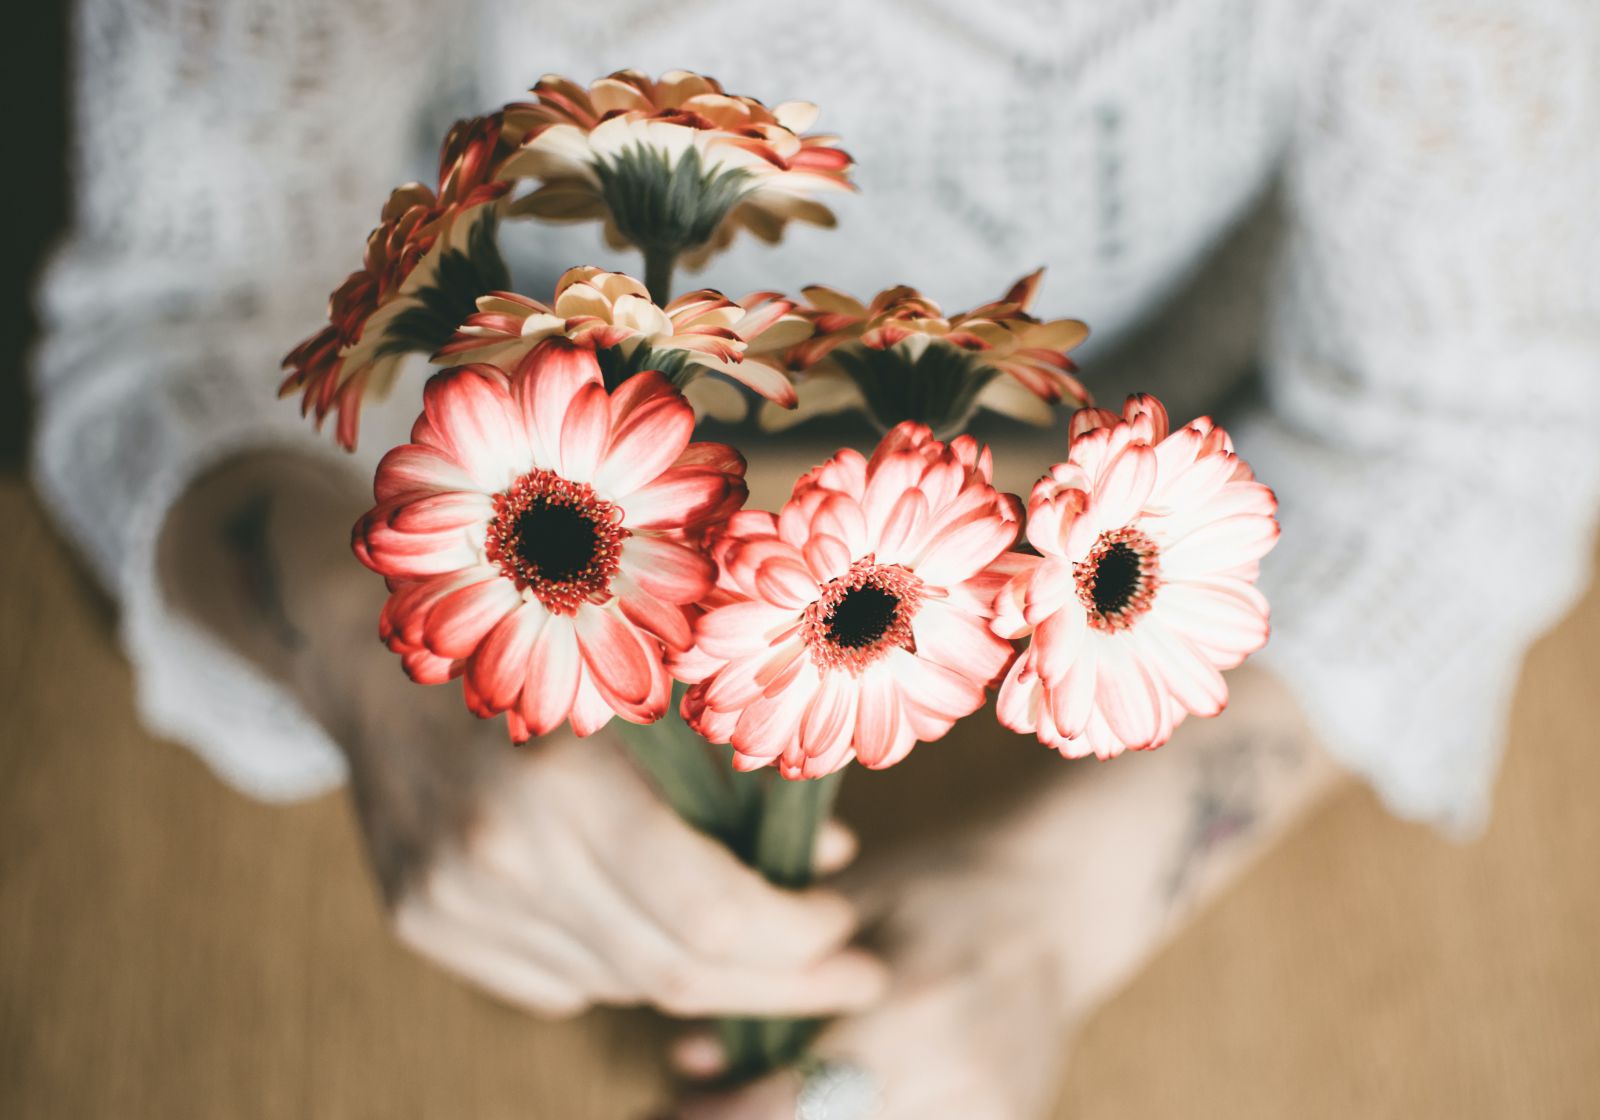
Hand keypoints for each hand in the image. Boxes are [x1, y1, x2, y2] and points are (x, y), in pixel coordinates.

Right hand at [310, 616, 886, 1020]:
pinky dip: (621, 961)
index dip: (797, 939)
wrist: (376, 665)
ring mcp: (452, 903)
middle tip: (848, 976)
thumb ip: (736, 777)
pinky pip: (557, 982)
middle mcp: (500, 858)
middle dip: (778, 985)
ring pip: (619, 985)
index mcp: (564, 785)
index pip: (710, 916)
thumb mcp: (647, 689)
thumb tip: (828, 861)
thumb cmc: (539, 652)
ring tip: (753, 938)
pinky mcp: (424, 925)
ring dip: (700, 970)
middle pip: (672, 974)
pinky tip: (644, 918)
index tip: (847, 927)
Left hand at [667, 850, 1072, 1119]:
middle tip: (688, 1108)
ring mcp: (992, 1113)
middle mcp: (961, 1071)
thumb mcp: (853, 904)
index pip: (795, 1099)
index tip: (673, 1105)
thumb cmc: (942, 884)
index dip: (722, 1117)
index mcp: (916, 1000)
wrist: (1059, 902)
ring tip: (748, 1101)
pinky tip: (821, 1102)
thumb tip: (687, 1059)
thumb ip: (775, 979)